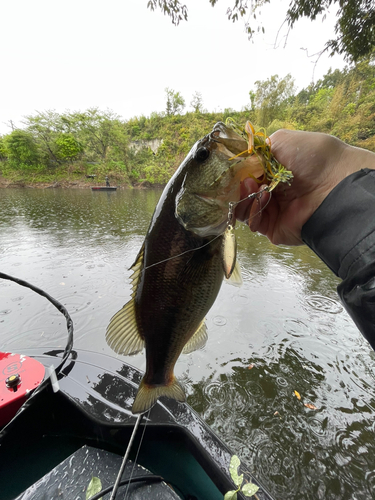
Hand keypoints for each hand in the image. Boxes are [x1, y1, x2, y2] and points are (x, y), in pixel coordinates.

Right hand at [235, 129, 374, 244]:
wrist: (333, 182)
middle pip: (240, 193)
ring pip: (242, 208)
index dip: (237, 172)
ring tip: (252, 187)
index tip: (234, 168)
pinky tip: (262, 197)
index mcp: (272, 172)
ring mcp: (271, 211)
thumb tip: (240, 163)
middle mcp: (271, 191)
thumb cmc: (312, 156)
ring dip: (243, 197)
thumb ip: (256, 151)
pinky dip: (251, 210)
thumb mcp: (280, 141)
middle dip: (237, 185)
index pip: (244, 175)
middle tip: (244, 179)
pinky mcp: (273, 228)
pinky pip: (253, 222)